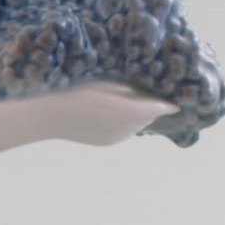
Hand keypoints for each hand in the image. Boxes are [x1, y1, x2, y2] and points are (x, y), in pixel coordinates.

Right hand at [41, 80, 179, 145]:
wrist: (49, 115)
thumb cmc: (77, 90)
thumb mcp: (108, 82)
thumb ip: (133, 89)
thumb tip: (155, 95)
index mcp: (131, 110)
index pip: (161, 107)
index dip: (169, 100)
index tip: (175, 92)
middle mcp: (129, 128)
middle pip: (149, 116)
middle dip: (150, 105)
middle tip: (143, 89)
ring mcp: (118, 137)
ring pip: (137, 124)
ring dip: (136, 114)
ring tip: (122, 100)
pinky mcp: (107, 142)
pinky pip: (125, 131)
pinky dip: (124, 122)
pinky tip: (109, 112)